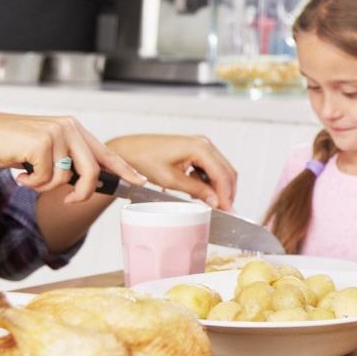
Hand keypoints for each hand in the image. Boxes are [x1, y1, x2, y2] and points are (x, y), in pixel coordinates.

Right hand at [0, 113, 144, 202]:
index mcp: (75, 129)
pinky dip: (32, 183)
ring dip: (46, 186)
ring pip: (65, 179)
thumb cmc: (15, 147)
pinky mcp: (42, 143)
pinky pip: (46, 179)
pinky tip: (21, 172)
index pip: (106, 153)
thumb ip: (70, 162)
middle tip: (70, 201)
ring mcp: (56, 134)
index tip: (140, 181)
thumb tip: (91, 184)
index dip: (125, 169)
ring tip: (31, 175)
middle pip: (92, 172)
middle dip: (83, 193)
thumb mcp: (49, 152)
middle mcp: (70, 128)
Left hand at [107, 134, 237, 210]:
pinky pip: (211, 167)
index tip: (228, 211)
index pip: (222, 175)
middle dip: (227, 192)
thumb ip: (197, 190)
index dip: (226, 196)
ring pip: (221, 170)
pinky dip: (211, 181)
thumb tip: (215, 201)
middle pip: (226, 171)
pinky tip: (202, 192)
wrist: (128, 151)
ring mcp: (200, 145)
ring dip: (219, 187)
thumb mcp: (172, 180)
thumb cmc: (144, 160)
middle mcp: (203, 143)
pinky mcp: (195, 150)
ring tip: (213, 203)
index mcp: (199, 147)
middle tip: (225, 211)